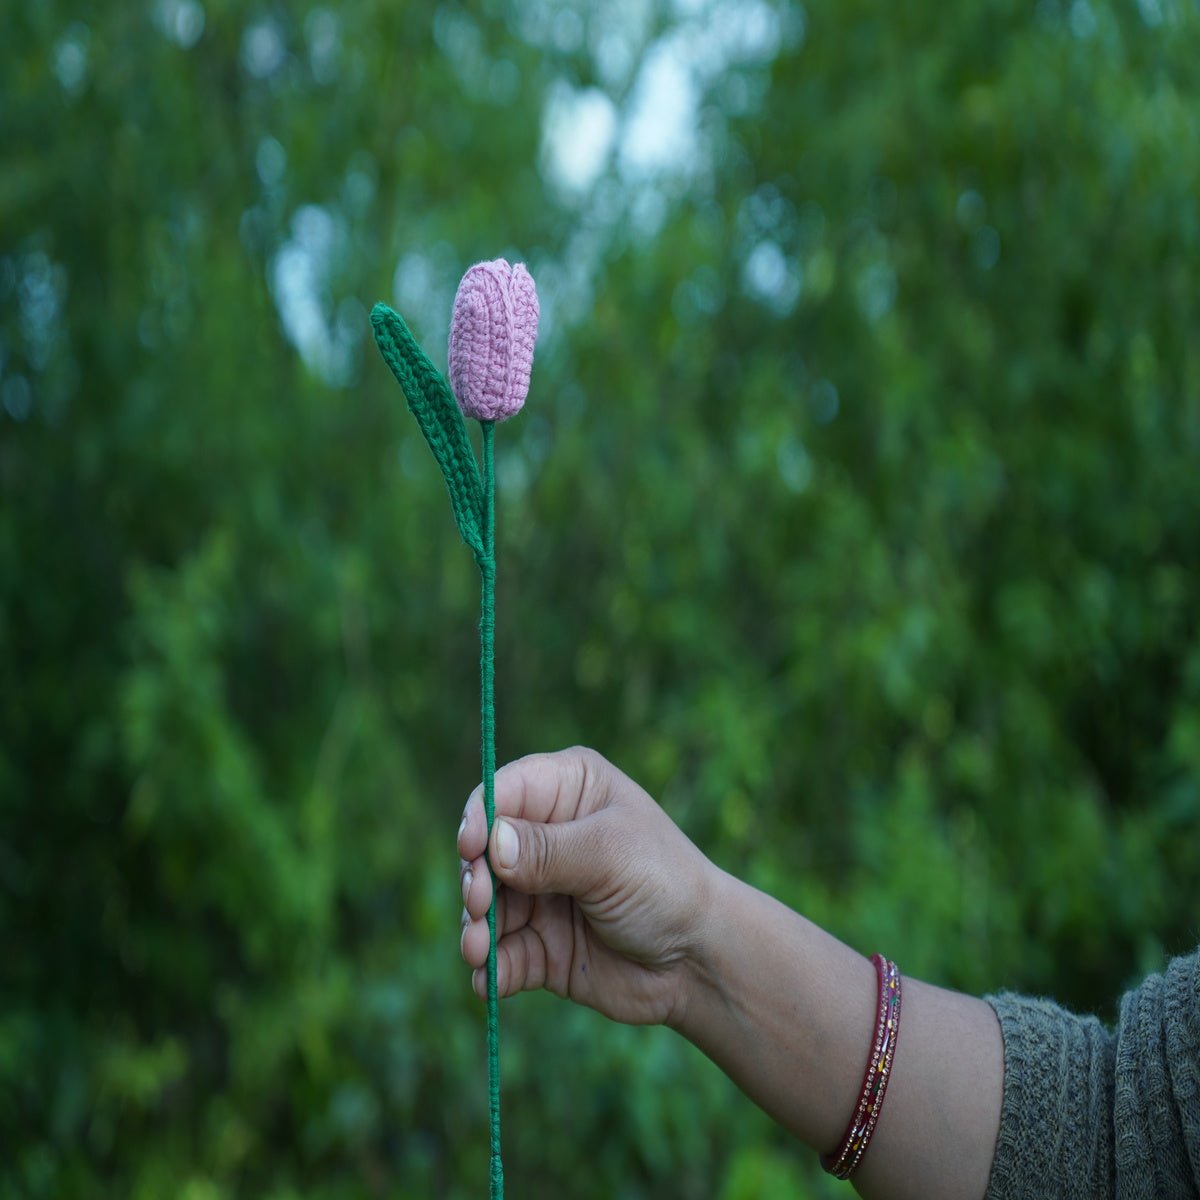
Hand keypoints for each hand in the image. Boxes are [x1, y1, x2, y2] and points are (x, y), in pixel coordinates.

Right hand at [457, 747, 712, 1026]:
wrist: (699, 960)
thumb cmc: (666, 884)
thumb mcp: (610, 855)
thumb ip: (547, 850)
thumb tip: (490, 844)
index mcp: (568, 790)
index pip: (503, 791)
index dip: (479, 816)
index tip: (471, 849)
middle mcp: (546, 836)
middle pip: (483, 850)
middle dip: (476, 878)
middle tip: (481, 905)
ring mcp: (539, 893)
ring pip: (483, 905)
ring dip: (474, 927)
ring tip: (478, 949)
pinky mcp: (539, 945)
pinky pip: (499, 955)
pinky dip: (489, 968)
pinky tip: (489, 981)